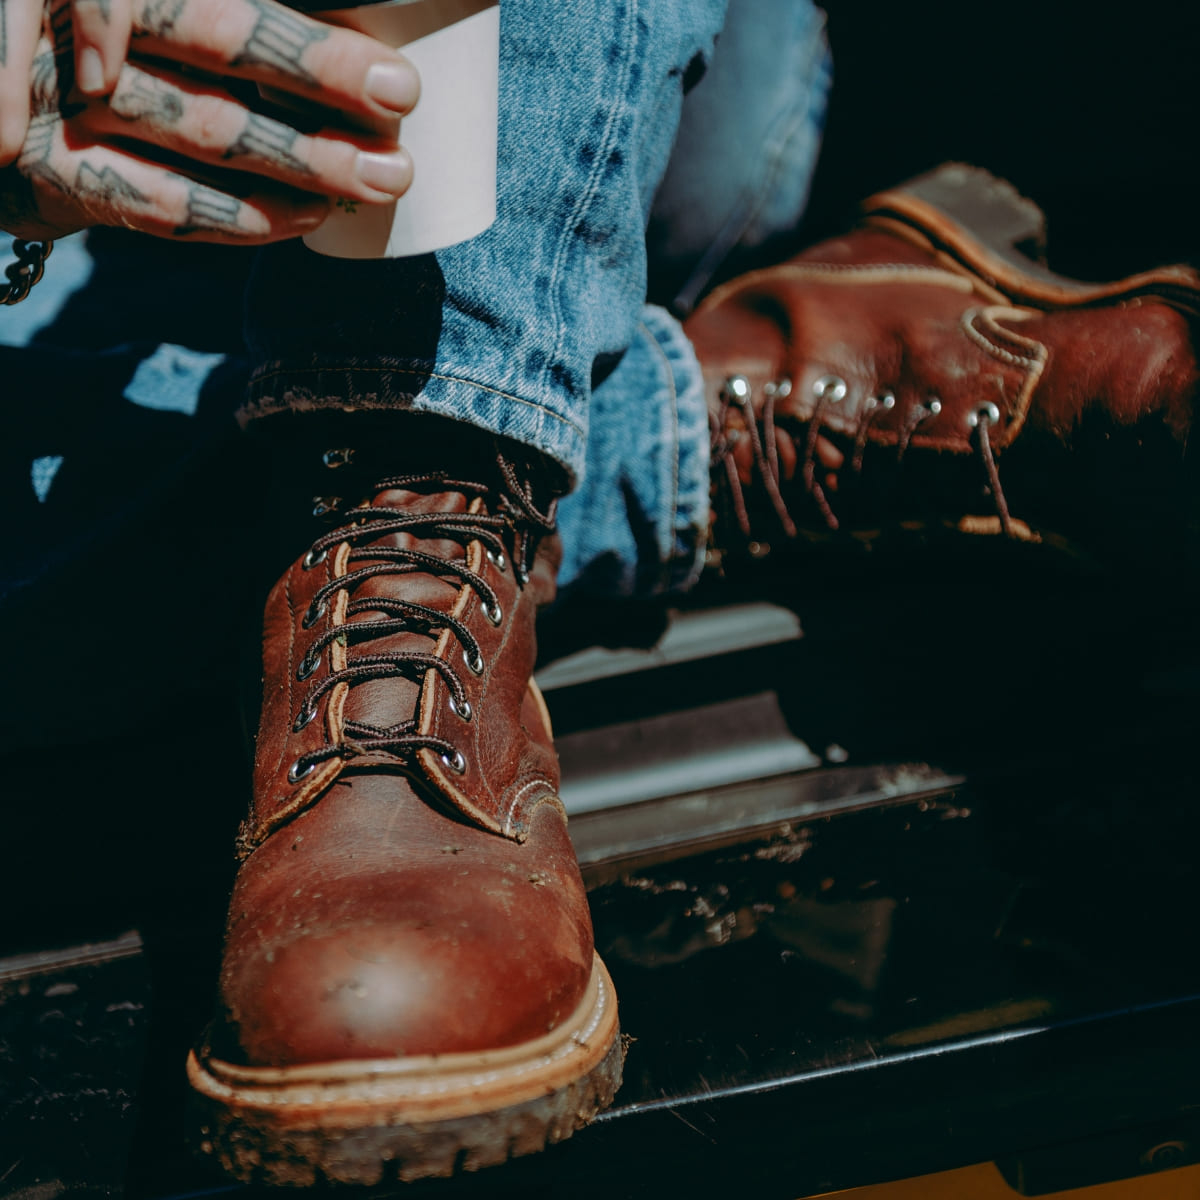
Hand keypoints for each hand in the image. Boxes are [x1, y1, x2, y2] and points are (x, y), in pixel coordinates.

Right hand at [0, 0, 419, 243]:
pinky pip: (169, 205)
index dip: (319, 53)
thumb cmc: (95, 64)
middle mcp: (95, 42)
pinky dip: (245, 216)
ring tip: (379, 183)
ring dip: (305, 165)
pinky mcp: (62, 177)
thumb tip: (354, 65)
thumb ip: (220, 36)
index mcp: (125, 1)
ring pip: (210, 134)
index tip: (401, 87)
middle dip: (326, 94)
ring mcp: (75, 109)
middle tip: (404, 133)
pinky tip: (306, 218)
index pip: (228, 15)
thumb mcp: (151, 37)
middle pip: (227, 58)